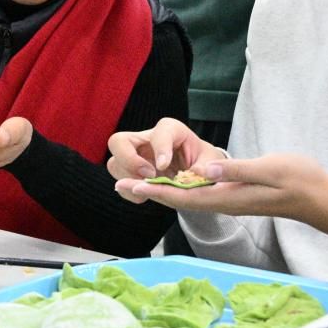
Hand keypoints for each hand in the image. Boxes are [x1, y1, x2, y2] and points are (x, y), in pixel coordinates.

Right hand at [106, 118, 220, 183]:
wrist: (200, 173)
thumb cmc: (206, 163)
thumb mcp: (213, 163)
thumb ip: (208, 168)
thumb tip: (198, 174)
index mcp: (172, 130)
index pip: (160, 131)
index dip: (160, 147)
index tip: (164, 166)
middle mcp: (147, 140)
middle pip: (118, 141)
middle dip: (128, 160)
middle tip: (149, 175)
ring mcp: (136, 157)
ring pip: (114, 163)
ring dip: (128, 178)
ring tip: (149, 188)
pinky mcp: (133, 173)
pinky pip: (119, 182)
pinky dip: (129, 192)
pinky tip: (146, 197)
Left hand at [116, 153, 327, 237]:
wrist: (322, 197)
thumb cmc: (301, 180)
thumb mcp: (271, 169)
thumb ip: (238, 171)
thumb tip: (205, 171)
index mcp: (228, 198)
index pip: (184, 196)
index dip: (156, 192)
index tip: (132, 187)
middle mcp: (224, 203)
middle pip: (179, 199)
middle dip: (149, 193)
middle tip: (119, 186)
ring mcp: (229, 200)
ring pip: (188, 197)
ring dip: (161, 191)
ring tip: (135, 185)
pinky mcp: (235, 195)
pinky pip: (200, 194)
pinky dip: (180, 188)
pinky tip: (170, 181)